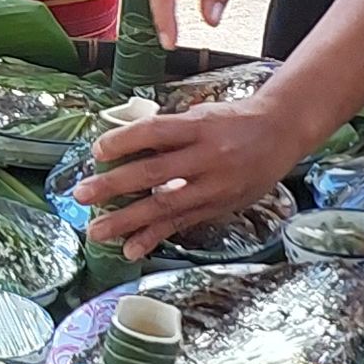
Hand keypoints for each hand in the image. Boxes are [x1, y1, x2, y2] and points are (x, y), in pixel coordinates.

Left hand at [71, 97, 325, 255]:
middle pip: (153, 173)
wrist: (282, 132)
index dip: (123, 142)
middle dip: (113, 186)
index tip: (97, 151)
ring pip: (164, 206)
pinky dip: (154, 237)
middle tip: (81, 195)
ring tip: (96, 231)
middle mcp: (207, 157)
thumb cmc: (234, 120)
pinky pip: (181, 224)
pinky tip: (131, 248)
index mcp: (199, 126)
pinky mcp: (219, 206)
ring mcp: (214, 186)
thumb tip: (125, 147)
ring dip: (126, 221)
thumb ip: (170, 131)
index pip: (154, 132)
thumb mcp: (202, 115)